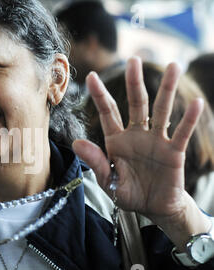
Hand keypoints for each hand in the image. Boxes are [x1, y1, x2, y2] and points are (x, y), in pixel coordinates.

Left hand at [73, 57, 210, 248]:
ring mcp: (156, 141)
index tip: (90, 76)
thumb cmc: (128, 193)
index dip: (100, 95)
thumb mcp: (107, 181)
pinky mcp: (173, 152)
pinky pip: (181, 133)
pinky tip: (196, 103)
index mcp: (116, 140)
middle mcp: (136, 135)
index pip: (108, 113)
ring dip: (166, 89)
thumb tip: (75, 142)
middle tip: (134, 59)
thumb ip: (95, 161)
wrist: (152, 209)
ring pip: (161, 111)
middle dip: (134, 82)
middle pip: (136, 103)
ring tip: (173, 66)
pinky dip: (188, 119)